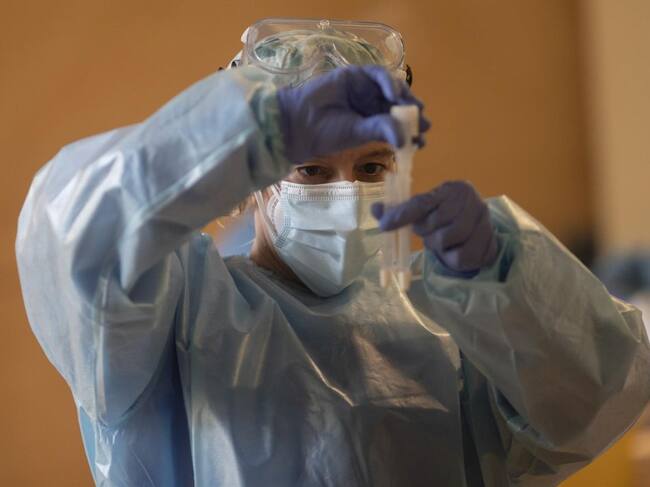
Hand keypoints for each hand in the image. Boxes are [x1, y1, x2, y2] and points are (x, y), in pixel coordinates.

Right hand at [276, 65, 429, 163]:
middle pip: (398, 104)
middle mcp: (371, 103)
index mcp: (372, 121)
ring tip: (413, 110)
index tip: (422, 140)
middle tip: (423, 123)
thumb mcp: (359, 134)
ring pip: (392, 89)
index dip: (410, 129)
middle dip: (412, 113)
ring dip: (404, 98)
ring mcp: (365, 88)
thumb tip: (406, 139)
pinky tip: (395, 94)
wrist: (300, 122)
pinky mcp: (357, 75)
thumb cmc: (327, 133)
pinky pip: (378, 75)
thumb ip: (382, 131)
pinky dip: (389, 82)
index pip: (397, 122)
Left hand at [371, 181, 497, 275]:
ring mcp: (482, 219)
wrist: (479, 232)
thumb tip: (375, 209)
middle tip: (428, 232)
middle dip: (424, 232)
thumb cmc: (446, 218)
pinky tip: (453, 249)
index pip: (422, 202)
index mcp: (452, 189)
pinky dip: (450, 257)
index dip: (401, 214)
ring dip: (436, 245)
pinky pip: (459, 255)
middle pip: (433, 223)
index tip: (384, 225)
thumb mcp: (424, 210)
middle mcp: (470, 199)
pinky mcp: (488, 241)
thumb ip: (400, 210)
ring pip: (445, 240)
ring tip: (440, 240)